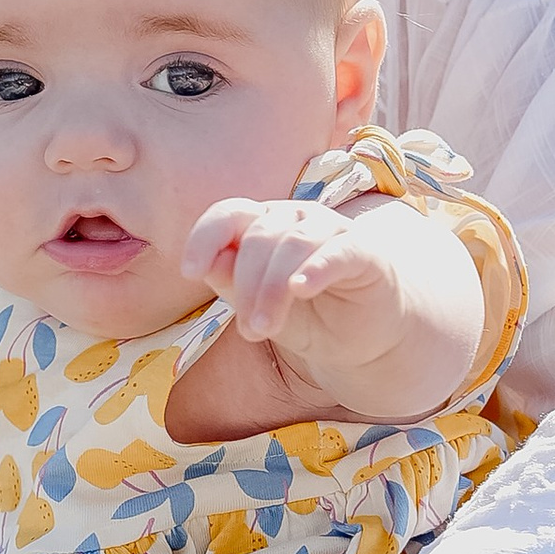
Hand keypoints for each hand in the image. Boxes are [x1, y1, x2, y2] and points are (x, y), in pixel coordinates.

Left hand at [181, 191, 484, 417]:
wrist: (365, 339)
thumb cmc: (307, 317)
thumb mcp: (259, 306)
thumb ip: (231, 282)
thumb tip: (206, 264)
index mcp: (264, 225)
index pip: (229, 214)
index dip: (205, 237)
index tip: (190, 271)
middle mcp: (296, 218)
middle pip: (258, 236)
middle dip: (245, 285)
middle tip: (248, 330)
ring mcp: (332, 230)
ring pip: (292, 244)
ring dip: (271, 289)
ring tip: (263, 329)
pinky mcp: (363, 251)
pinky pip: (336, 251)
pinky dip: (315, 268)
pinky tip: (301, 288)